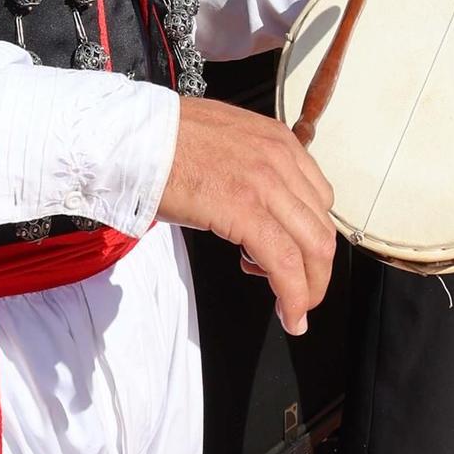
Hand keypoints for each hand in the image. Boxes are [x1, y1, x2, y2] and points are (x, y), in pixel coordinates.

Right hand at [157, 95, 335, 334]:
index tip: (297, 260)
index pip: (319, 199)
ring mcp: (265, 182)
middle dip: (316, 271)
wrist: (131, 138)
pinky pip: (284, 263)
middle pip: (322, 226)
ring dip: (308, 287)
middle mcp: (280, 157)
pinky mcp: (244, 210)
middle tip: (300, 294)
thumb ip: (251, 168)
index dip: (311, 238)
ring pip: (312, 247)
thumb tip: (255, 205)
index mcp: (277, 140)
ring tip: (291, 308)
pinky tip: (289, 315)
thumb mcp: (225, 142)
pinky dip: (294, 296)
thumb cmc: (164, 141)